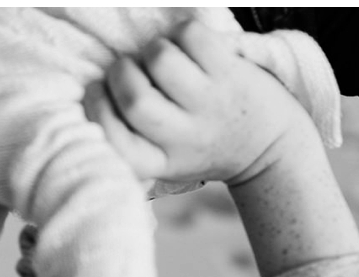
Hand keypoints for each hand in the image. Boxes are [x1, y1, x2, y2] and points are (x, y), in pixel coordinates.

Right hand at [84, 21, 311, 185]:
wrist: (265, 147)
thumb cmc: (201, 146)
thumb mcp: (165, 159)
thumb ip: (131, 137)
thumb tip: (93, 90)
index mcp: (160, 162)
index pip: (115, 144)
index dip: (97, 110)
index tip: (97, 92)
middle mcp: (184, 138)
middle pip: (135, 100)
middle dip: (121, 72)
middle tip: (129, 70)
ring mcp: (209, 104)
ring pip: (161, 59)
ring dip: (152, 49)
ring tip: (160, 58)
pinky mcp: (230, 73)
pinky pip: (191, 36)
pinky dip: (180, 33)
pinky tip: (186, 48)